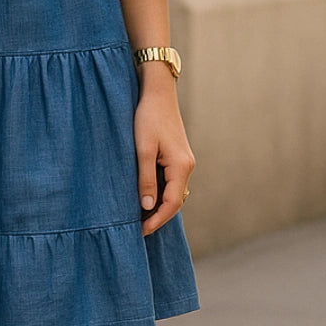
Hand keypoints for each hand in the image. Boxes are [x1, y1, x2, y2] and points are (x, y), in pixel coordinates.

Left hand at [133, 73, 194, 235]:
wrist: (158, 93)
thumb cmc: (148, 118)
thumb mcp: (142, 149)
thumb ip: (145, 179)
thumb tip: (146, 207)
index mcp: (181, 167)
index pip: (171, 204)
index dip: (156, 220)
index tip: (140, 232)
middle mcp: (187, 167)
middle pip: (175, 201)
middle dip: (158, 217)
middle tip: (138, 229)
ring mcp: (184, 162)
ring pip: (173, 192)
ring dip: (159, 206)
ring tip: (139, 217)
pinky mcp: (178, 157)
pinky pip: (171, 182)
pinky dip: (160, 193)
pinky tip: (146, 197)